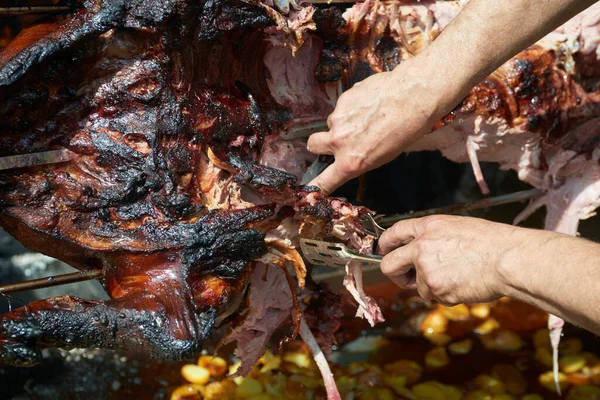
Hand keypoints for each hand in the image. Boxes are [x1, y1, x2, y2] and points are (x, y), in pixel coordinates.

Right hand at [306, 57, 447, 194]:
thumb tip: (352, 156)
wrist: (413, 96)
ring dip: (344, 122)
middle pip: (313, 144)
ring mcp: (339, 118)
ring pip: (332, 123)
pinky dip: (353, 106)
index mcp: (351, 161)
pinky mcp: (343, 99)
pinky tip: (371, 103)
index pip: (324, 181)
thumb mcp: (384, 156)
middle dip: (320, 143)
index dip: (314, 187)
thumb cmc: (406, 130)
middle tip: (335, 139)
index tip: (307, 192)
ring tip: (368, 116)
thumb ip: (360, 159)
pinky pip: (343, 106)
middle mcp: (339, 141)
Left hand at [376, 215, 524, 304]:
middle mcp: (420, 247)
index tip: (383, 251)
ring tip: (458, 276)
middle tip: (405, 278)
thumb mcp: (457, 227)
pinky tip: (464, 284)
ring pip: (418, 286)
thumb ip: (434, 237)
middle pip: (388, 265)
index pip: (393, 233)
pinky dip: (447, 295)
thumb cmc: (491, 242)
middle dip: (394, 274)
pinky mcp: (436, 290)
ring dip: (433, 286)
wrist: (508, 259)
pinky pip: (435, 297)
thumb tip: (421, 251)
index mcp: (427, 226)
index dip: (385, 244)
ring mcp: (426, 270)